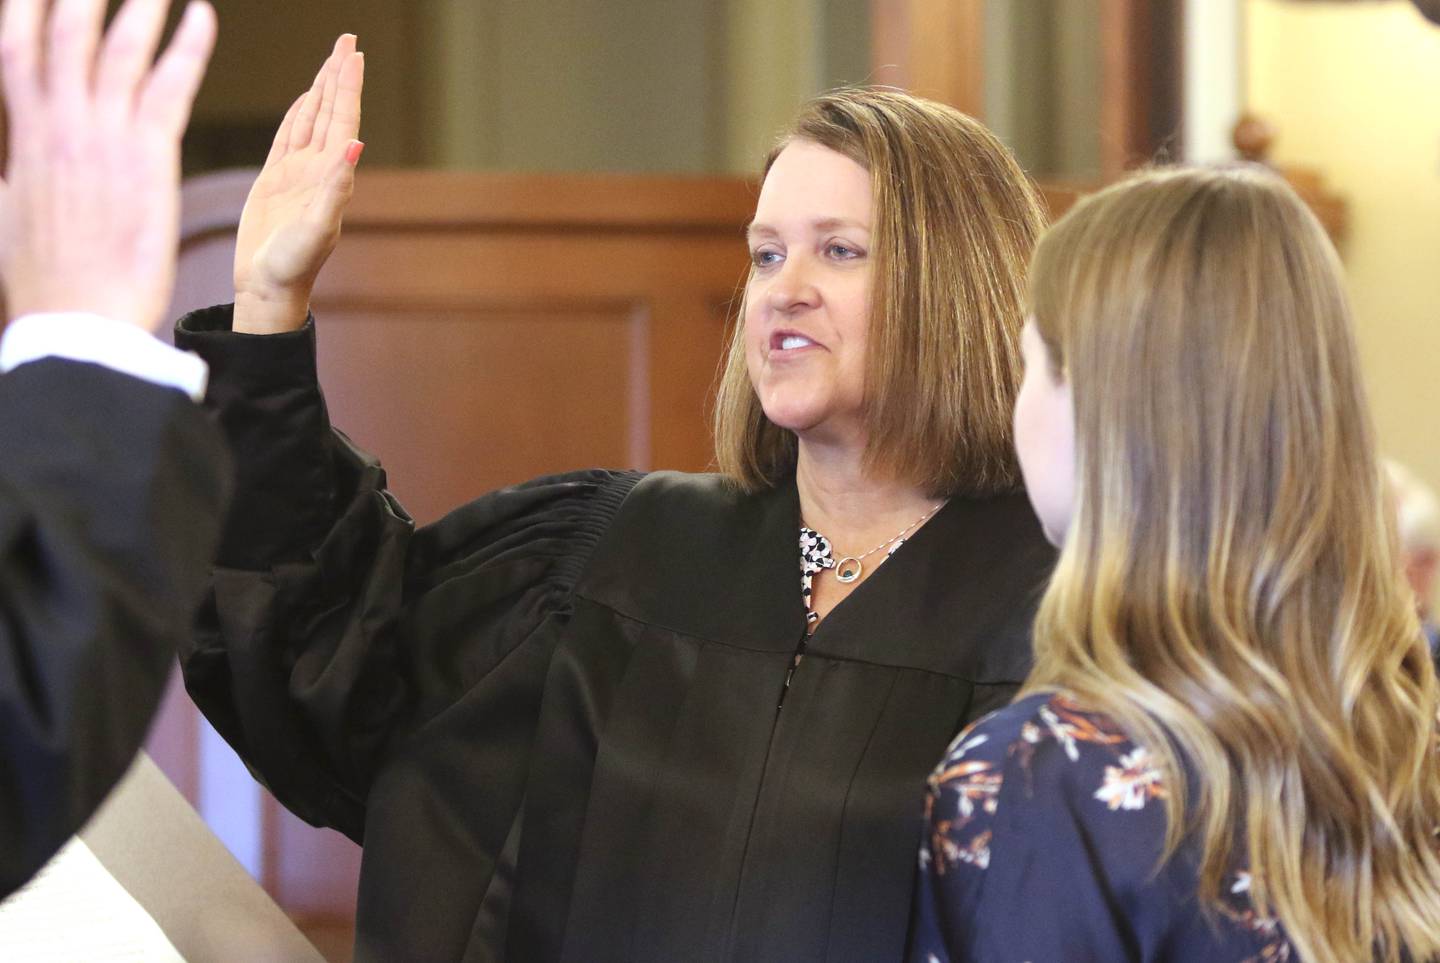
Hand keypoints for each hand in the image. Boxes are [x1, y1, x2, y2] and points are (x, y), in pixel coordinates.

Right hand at [0, 0, 216, 333]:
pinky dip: (189, 46)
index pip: (18, 50)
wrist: (79, 322)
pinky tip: (204, 13)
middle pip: (64, 32)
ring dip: (140, 4)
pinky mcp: (149, 156)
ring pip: (120, 48)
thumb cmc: (47, 283)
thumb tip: (8, 169)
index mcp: (23, 137)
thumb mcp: (8, 216)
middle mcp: (59, 125)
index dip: (24, 9)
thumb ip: (11, 179)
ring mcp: (103, 136)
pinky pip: (171, 85)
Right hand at [233, 35, 363, 334]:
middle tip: (347, 39)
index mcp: (331, 176)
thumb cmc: (293, 266)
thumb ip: (335, 188)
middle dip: (338, 75)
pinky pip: (287, 137)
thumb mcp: (316, 228)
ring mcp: (296, 173)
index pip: (343, 120)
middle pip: (331, 111)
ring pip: (311, 119)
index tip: (354, 53)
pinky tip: (304, 99)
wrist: (267, 288)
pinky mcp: (274, 180)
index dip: (348, 86)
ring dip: (321, 89)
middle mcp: (318, 170)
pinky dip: (297, 114)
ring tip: (330, 60)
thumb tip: (355, 146)